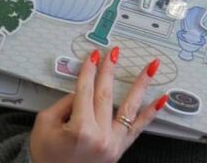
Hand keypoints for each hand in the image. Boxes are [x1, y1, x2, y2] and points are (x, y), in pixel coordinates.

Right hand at [29, 47, 166, 162]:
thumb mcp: (45, 124)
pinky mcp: (118, 149)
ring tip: (152, 67)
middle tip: (115, 53)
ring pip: (129, 108)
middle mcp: (100, 136)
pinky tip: (162, 100)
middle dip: (110, 71)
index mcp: (80, 129)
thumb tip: (82, 90)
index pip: (85, 91)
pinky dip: (150, 114)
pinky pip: (138, 129)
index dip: (89, 71)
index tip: (94, 56)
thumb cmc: (45, 156)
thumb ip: (64, 104)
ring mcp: (112, 144)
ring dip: (141, 85)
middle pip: (106, 95)